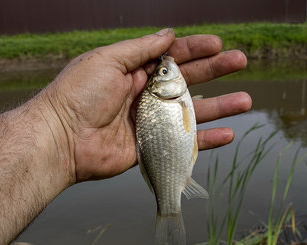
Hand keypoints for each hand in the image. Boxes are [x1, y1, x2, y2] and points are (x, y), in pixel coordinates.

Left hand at [38, 28, 249, 182]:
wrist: (60, 140)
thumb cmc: (78, 94)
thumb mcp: (108, 60)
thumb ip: (141, 49)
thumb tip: (168, 34)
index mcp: (131, 70)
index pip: (170, 56)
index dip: (195, 49)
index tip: (218, 44)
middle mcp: (142, 94)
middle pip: (187, 81)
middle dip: (215, 71)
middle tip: (241, 62)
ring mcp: (148, 122)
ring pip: (191, 112)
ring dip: (220, 106)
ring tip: (246, 100)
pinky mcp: (149, 148)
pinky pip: (184, 143)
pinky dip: (206, 140)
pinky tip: (228, 133)